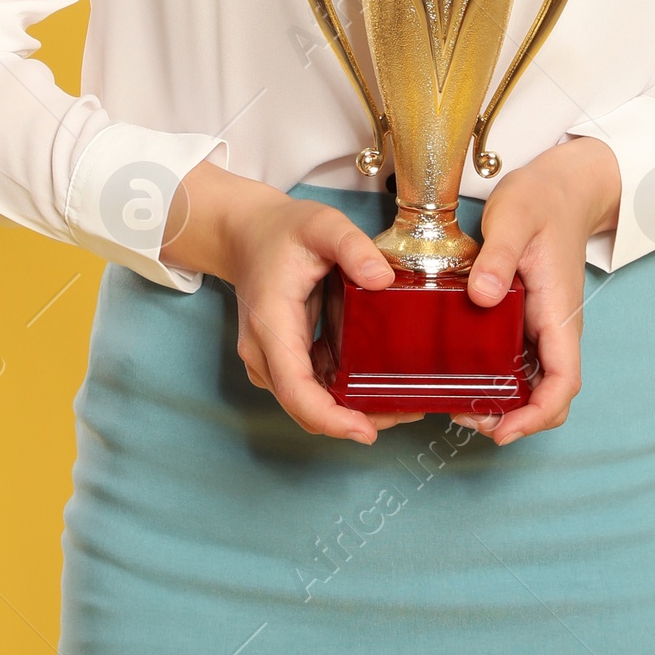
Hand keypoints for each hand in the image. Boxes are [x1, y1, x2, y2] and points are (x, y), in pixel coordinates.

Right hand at [168, 163, 426, 442]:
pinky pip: (311, 390)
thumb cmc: (281, 231)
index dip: (330, 418)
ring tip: (403, 404)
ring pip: (309, 405)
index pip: (296, 388)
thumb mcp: (321, 224)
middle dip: (354, 420)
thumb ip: (352, 246)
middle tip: (408, 411)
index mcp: (272, 323)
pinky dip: (342, 397)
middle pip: (306, 408)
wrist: (245, 234)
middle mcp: (264, 352)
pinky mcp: (283, 360)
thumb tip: (382, 279)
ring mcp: (270, 361)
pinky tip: (379, 388)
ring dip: (351, 412)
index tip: (366, 430)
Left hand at [453, 135, 620, 447]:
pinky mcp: (528, 321)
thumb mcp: (514, 217)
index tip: (503, 429)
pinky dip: (497, 382)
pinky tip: (463, 377)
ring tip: (457, 404)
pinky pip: (518, 365)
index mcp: (559, 311)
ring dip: (504, 405)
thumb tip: (483, 295)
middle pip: (548, 395)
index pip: (563, 380)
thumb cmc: (541, 200)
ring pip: (533, 385)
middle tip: (463, 417)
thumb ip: (499, 255)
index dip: (538, 414)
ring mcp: (543, 328)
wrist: (561, 187)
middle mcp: (555, 328)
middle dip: (514, 419)